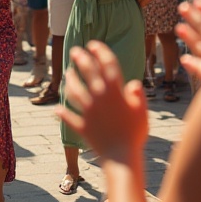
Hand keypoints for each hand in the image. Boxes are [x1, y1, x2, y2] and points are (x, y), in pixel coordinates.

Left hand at [57, 41, 148, 162]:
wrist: (121, 157)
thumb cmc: (135, 134)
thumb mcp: (142, 112)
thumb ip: (138, 96)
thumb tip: (133, 83)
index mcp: (115, 92)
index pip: (107, 65)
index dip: (100, 52)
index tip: (94, 44)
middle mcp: (99, 97)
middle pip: (88, 73)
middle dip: (81, 59)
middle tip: (75, 51)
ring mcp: (88, 111)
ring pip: (74, 90)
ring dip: (70, 80)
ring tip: (68, 74)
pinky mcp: (81, 125)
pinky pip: (68, 116)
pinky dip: (63, 112)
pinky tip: (57, 109)